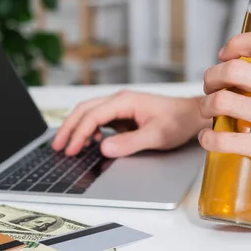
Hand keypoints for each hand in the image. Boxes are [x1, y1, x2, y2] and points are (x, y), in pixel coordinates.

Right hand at [52, 91, 209, 157]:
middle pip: (85, 110)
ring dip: (76, 128)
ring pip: (89, 114)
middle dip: (69, 128)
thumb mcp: (157, 135)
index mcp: (125, 101)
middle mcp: (119, 101)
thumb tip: (104, 148)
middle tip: (57, 147)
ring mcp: (120, 107)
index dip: (79, 133)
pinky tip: (88, 143)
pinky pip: (99, 120)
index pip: (93, 115)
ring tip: (67, 146)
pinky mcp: (123, 116)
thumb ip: (130, 142)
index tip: (71, 150)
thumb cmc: (178, 121)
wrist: (193, 116)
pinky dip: (88, 130)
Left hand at [198, 30, 250, 204]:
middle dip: (211, 76)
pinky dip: (207, 138)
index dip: (235, 43)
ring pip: (221, 101)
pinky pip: (222, 139)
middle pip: (232, 69)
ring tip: (207, 112)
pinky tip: (209, 139)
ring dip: (205, 106)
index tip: (225, 55)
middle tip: (209, 86)